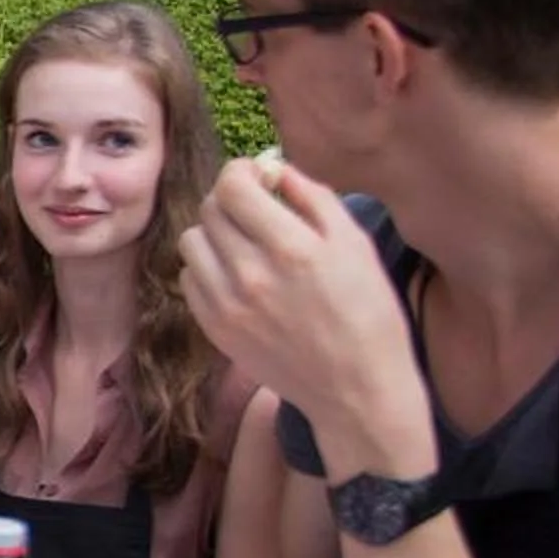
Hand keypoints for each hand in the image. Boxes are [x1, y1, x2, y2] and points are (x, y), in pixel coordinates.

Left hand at [180, 159, 425, 473]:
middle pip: (209, 210)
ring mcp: (226, 303)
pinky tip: (237, 275)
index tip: (257, 177)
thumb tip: (275, 168)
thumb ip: (314, 199)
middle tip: (256, 210)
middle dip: (231, 200)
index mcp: (291, 248)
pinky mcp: (213, 328)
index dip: (241, 172)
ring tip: (245, 244)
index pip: (233, 186)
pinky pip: (190, 278)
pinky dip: (207, 268)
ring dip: (215, 233)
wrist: (357, 389)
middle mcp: (250, 274)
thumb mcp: (356, 246)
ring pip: (192, 241)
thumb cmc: (368, 314)